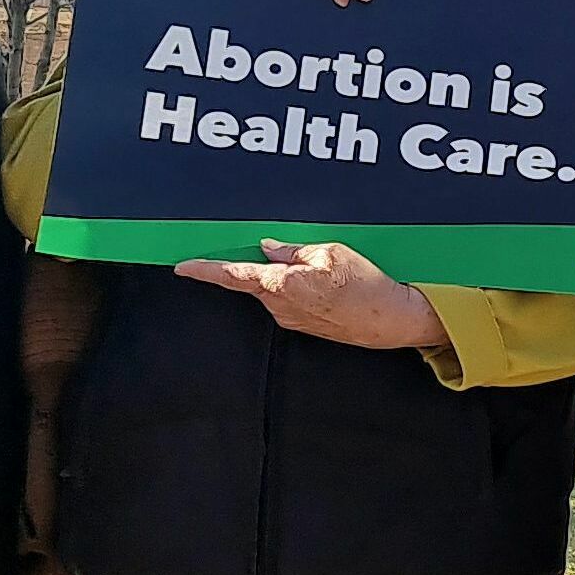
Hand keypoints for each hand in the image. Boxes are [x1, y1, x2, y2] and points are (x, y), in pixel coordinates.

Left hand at [175, 240, 450, 349]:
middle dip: (268, 264)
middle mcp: (279, 306)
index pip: (232, 275)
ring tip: (327, 268)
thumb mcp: (330, 252)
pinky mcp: (306, 325)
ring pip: (276, 289)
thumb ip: (293, 250)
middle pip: (256, 279)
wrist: (391, 319)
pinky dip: (304, 289)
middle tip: (297, 252)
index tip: (183, 267)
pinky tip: (331, 284)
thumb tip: (269, 249)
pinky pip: (293, 300)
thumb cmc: (366, 285)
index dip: (204, 269)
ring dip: (290, 276)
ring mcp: (292, 319)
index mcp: (281, 284)